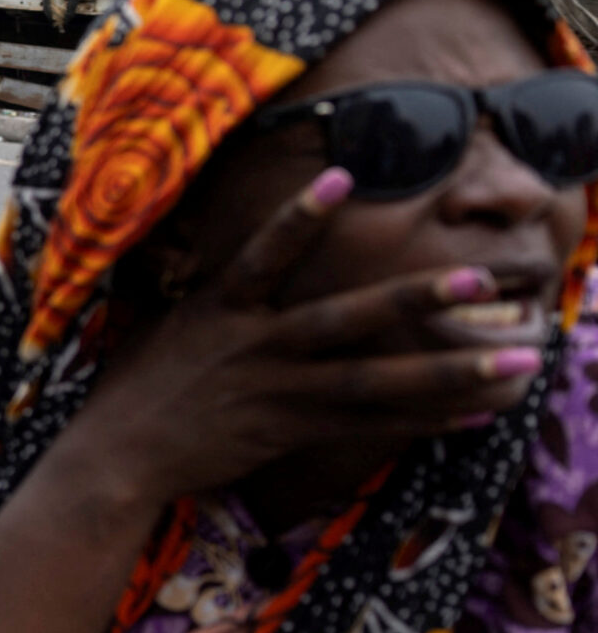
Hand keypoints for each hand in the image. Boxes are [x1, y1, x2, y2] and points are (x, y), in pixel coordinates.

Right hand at [69, 168, 546, 505]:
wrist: (118, 455)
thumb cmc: (136, 384)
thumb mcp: (162, 322)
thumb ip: (197, 288)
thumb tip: (202, 246)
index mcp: (222, 310)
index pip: (266, 253)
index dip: (302, 216)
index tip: (344, 177)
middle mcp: (258, 348)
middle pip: (346, 318)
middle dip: (413, 297)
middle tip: (478, 277)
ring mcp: (279, 393)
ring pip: (376, 381)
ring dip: (449, 371)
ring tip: (513, 360)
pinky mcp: (291, 432)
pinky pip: (372, 425)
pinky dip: (427, 420)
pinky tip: (476, 413)